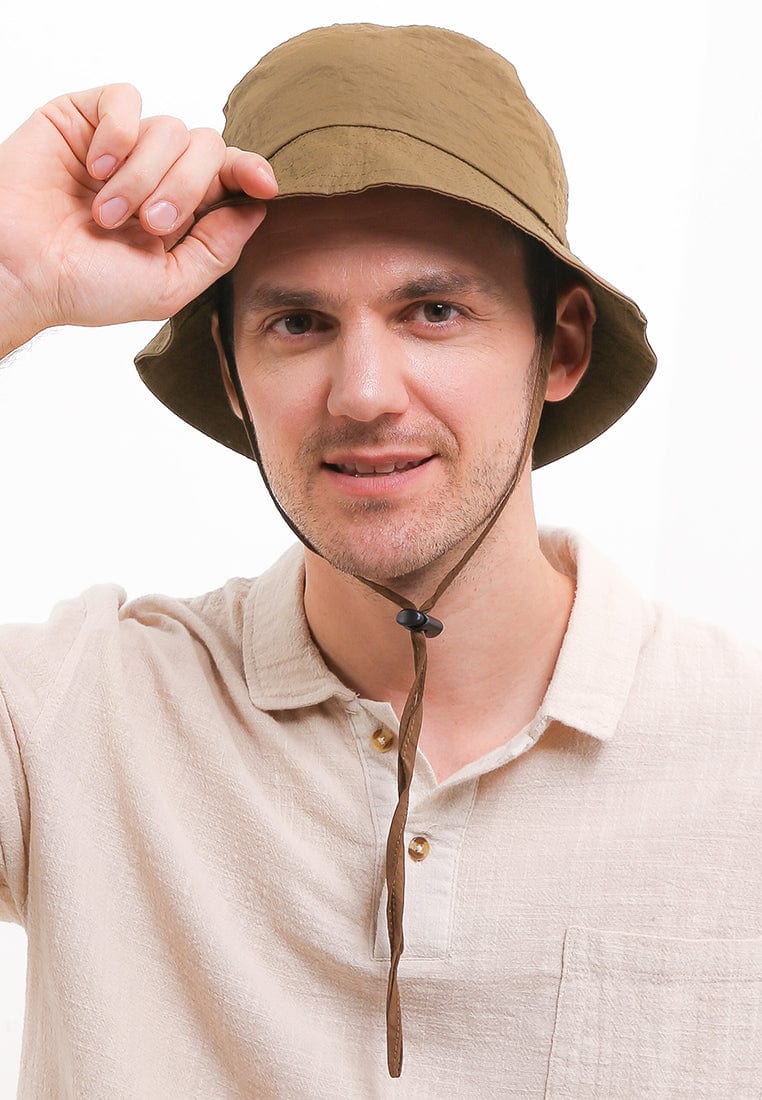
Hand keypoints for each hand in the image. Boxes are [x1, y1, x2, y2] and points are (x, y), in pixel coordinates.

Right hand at [0, 83, 276, 350]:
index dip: (251, 171)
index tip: (263, 183)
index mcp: (181, 213)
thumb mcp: (168, 286)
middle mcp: (156, 174)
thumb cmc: (87, 287)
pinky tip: (95, 170)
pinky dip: (117, 136)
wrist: (23, 270)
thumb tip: (256, 210)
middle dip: (184, 188)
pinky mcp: (85, 119)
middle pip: (207, 146)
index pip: (230, 176)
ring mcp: (122, 146)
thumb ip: (217, 251)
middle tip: (149, 224)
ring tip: (107, 213)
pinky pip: (126, 100)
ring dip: (143, 176)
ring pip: (169, 128)